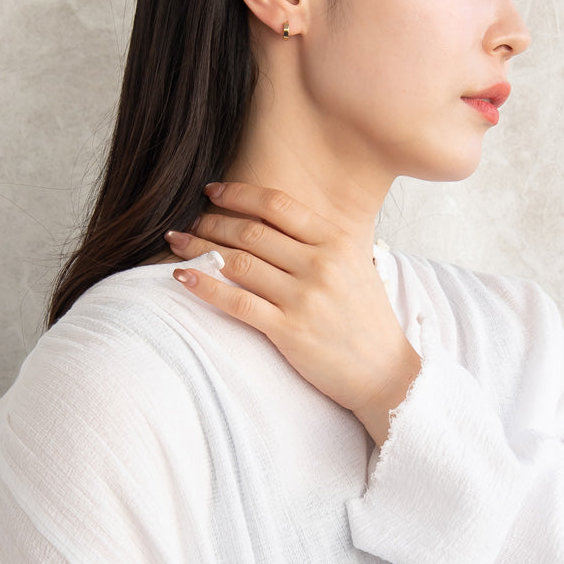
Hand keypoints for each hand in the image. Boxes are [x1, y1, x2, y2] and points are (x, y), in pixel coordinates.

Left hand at [165, 182, 421, 445]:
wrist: (386, 372)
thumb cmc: (367, 319)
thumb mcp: (356, 266)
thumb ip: (321, 242)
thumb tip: (271, 220)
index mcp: (338, 242)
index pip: (278, 205)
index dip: (239, 194)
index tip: (212, 191)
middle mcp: (321, 264)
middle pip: (252, 232)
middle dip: (212, 222)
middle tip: (189, 221)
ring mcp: (304, 298)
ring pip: (238, 263)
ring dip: (200, 250)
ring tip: (177, 243)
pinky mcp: (289, 331)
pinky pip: (236, 302)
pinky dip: (205, 287)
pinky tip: (182, 277)